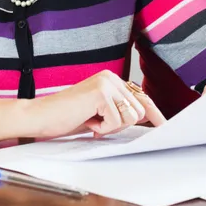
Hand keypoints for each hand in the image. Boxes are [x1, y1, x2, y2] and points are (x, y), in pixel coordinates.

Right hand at [24, 71, 165, 138]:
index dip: (154, 113)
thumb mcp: (99, 114)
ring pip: (130, 117)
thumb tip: (146, 117)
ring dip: (110, 127)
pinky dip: (101, 128)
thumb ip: (120, 111)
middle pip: (139, 111)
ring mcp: (106, 83)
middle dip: (121, 125)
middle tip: (98, 123)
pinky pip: (116, 121)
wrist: (41, 116)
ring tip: (91, 120)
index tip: (165, 126)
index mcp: (112, 80)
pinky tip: (86, 120)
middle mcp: (112, 77)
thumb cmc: (67, 117)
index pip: (141, 97)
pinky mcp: (100, 93)